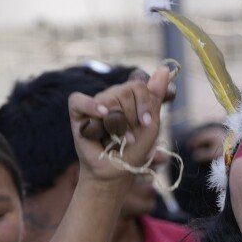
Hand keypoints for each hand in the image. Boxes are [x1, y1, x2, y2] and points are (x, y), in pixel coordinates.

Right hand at [68, 66, 172, 183]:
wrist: (115, 172)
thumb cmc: (133, 150)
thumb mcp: (150, 125)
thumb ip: (155, 97)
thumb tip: (164, 69)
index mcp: (130, 97)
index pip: (138, 86)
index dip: (145, 104)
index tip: (146, 124)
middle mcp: (112, 96)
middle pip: (126, 91)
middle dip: (131, 118)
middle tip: (127, 137)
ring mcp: (95, 103)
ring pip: (108, 98)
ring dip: (116, 123)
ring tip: (116, 138)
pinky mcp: (77, 113)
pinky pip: (79, 100)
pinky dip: (90, 106)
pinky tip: (102, 114)